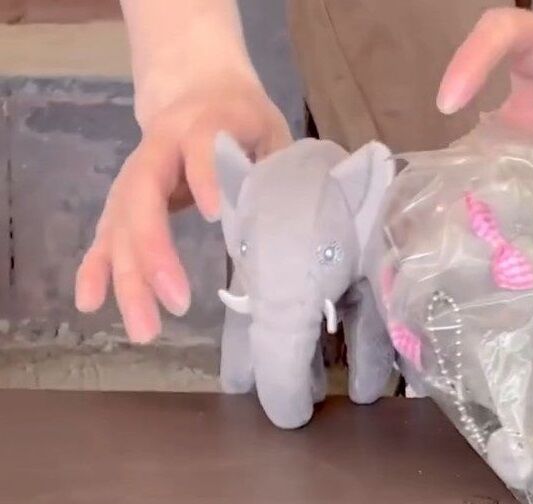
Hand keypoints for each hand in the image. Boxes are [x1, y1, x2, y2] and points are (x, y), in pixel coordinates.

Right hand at [75, 73, 290, 342]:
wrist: (197, 89)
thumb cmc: (243, 119)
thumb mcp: (269, 132)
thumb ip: (273, 170)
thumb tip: (286, 224)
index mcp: (203, 126)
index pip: (200, 148)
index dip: (204, 176)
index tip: (212, 212)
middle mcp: (158, 151)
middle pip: (144, 198)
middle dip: (154, 252)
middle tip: (178, 302)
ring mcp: (136, 177)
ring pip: (120, 225)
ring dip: (128, 278)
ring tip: (144, 329)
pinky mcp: (124, 200)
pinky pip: (106, 235)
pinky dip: (96, 268)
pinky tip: (90, 303)